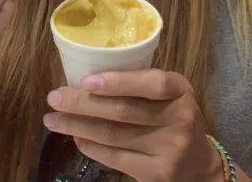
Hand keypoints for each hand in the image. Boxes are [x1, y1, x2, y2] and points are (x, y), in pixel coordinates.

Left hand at [42, 70, 223, 181]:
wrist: (198, 166)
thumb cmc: (174, 120)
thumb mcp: (169, 97)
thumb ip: (141, 86)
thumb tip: (86, 79)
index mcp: (181, 92)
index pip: (153, 83)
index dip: (119, 81)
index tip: (86, 80)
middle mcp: (179, 120)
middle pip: (124, 111)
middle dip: (83, 103)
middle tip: (54, 97)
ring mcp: (168, 149)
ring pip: (113, 135)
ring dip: (77, 126)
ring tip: (52, 119)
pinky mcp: (155, 173)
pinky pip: (114, 157)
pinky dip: (89, 146)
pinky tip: (75, 136)